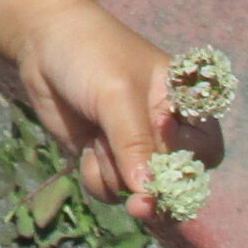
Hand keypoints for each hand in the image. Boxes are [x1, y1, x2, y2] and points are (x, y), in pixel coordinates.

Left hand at [12, 1, 224, 219]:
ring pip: (137, 190)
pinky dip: (95, 177)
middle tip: (138, 206)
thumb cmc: (90, 54)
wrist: (42, 41)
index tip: (163, 175)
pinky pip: (109, 189)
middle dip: (154, 194)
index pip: (205, 151)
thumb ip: (134, 142)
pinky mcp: (104, 157)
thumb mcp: (116, 94)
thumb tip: (148, 193)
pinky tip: (85, 148)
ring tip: (96, 139)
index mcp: (183, 103)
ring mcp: (132, 146)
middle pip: (175, 181)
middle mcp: (163, 129)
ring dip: (114, 175)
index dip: (189, 169)